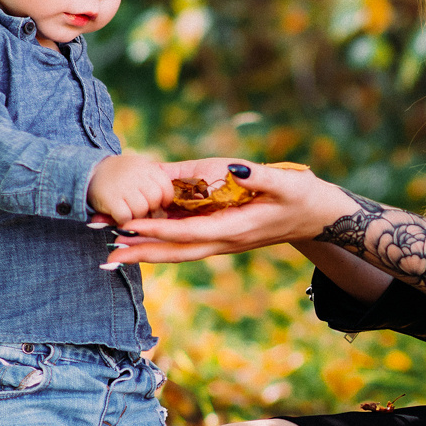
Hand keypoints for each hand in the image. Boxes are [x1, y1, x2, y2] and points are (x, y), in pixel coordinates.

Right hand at [85, 152, 176, 226]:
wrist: (91, 171)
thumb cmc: (122, 176)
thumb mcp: (141, 171)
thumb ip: (155, 184)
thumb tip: (168, 208)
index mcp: (147, 167)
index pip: (166, 186)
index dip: (165, 199)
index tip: (159, 204)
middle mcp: (136, 174)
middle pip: (155, 199)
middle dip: (151, 209)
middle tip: (144, 211)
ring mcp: (122, 186)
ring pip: (141, 209)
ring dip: (137, 216)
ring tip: (130, 212)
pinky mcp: (109, 198)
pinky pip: (125, 216)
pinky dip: (123, 220)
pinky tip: (119, 216)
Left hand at [103, 160, 354, 264]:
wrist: (317, 218)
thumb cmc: (304, 197)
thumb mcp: (287, 183)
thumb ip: (260, 177)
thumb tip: (234, 170)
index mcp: (237, 229)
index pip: (189, 232)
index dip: (159, 229)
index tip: (130, 226)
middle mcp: (225, 241)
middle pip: (176, 253)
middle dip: (142, 254)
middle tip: (108, 255)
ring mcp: (223, 241)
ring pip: (178, 252)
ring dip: (147, 252)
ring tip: (114, 251)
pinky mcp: (222, 235)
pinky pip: (186, 243)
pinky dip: (162, 243)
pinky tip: (142, 237)